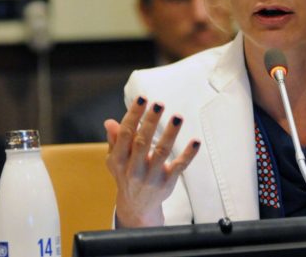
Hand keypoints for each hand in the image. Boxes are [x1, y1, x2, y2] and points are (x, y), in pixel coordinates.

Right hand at [104, 96, 199, 226]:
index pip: (125, 134)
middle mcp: (133, 169)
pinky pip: (179, 167)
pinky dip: (188, 154)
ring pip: (162, 152)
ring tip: (177, 117)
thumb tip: (110, 122)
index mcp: (118, 160)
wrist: (137, 206)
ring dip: (170, 134)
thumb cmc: (127, 175)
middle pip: (142, 142)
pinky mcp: (167, 182)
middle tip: (159, 104)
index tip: (143, 99)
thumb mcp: (116, 160)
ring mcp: (151, 177)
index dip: (134, 115)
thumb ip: (115, 140)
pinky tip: (195, 141)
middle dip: (150, 122)